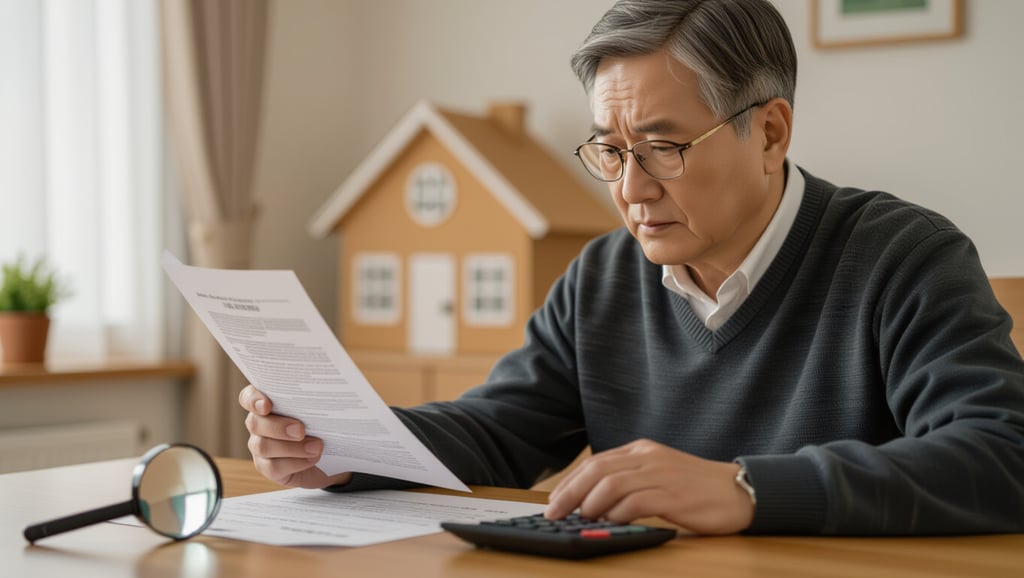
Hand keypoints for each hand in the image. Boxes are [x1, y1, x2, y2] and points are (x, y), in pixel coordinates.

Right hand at [238, 384, 352, 488]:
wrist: (329, 456)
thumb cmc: (321, 426)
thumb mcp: (319, 411)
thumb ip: (313, 401)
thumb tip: (325, 390)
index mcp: (266, 404)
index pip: (248, 397)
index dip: (253, 400)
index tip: (267, 405)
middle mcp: (259, 424)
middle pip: (255, 423)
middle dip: (278, 427)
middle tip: (301, 430)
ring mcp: (260, 447)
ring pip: (263, 446)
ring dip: (292, 448)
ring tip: (316, 447)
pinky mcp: (268, 467)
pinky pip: (274, 467)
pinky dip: (296, 463)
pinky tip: (312, 459)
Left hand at [544, 439, 753, 534]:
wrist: (739, 491)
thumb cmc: (696, 488)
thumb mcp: (658, 474)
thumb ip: (630, 481)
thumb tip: (592, 503)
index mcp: (642, 449)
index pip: (596, 462)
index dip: (570, 481)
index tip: (554, 500)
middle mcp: (648, 456)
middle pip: (597, 470)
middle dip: (570, 492)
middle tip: (554, 512)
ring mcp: (661, 474)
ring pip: (612, 484)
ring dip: (589, 503)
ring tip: (580, 519)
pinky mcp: (674, 495)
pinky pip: (635, 502)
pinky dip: (617, 514)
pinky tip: (611, 523)